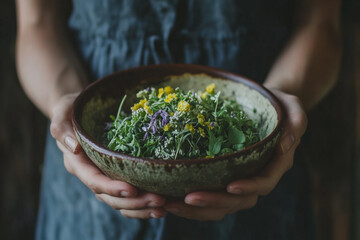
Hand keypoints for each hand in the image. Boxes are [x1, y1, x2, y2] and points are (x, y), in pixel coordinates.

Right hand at [50, 93, 166, 218]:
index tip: (132, 190)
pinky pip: (128, 196)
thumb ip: (62, 128)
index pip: (94, 180)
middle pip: (111, 197)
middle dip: (134, 202)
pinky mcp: (117, 175)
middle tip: (159, 200)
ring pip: (120, 201)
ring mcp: (104, 176)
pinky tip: (161, 204)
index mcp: (78, 163)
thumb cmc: (72, 109)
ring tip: (163, 206)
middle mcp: (91, 174)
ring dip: (141, 207)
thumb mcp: (62, 112)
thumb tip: (73, 147)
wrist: (79, 112)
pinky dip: (142, 203)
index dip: (112, 188)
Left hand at [163, 88, 306, 220]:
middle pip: (237, 201)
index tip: (229, 185)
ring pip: (220, 204)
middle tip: (188, 198)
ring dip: (196, 209)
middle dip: (213, 202)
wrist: (264, 108)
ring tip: (170, 204)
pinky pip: (209, 195)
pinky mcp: (223, 177)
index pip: (263, 183)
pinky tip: (169, 198)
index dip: (248, 187)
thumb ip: (295, 124)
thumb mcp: (293, 108)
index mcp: (274, 165)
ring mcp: (239, 180)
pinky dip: (190, 202)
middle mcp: (256, 177)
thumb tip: (285, 145)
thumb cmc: (278, 106)